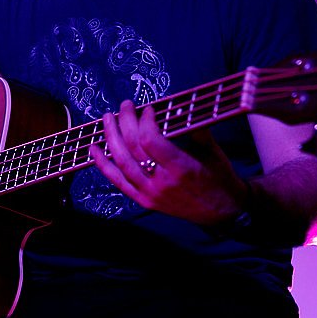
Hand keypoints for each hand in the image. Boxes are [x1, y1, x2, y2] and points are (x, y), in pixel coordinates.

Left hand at [88, 100, 247, 225]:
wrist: (222, 211)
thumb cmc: (219, 178)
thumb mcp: (214, 152)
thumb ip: (196, 130)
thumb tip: (181, 109)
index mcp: (180, 167)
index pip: (151, 140)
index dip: (145, 121)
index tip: (149, 109)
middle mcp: (162, 181)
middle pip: (133, 147)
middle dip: (126, 121)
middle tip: (126, 106)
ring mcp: (150, 193)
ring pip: (122, 162)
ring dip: (111, 137)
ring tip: (107, 119)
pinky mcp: (144, 201)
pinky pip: (118, 182)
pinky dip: (104, 165)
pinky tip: (94, 149)